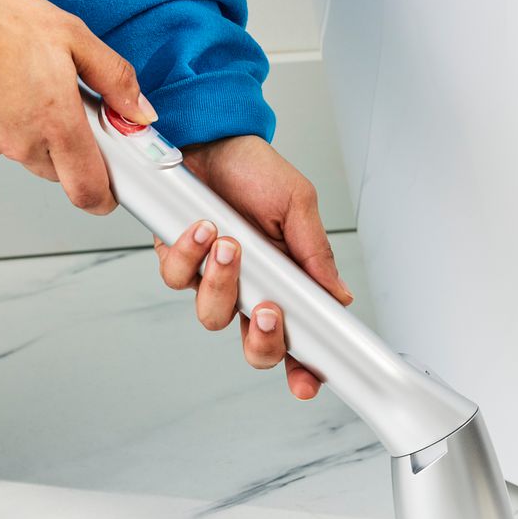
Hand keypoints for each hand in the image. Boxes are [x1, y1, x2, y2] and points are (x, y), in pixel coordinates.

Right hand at [0, 0, 154, 214]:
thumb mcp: (71, 35)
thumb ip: (114, 78)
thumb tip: (140, 112)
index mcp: (57, 125)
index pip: (88, 191)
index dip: (105, 197)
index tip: (114, 188)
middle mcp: (23, 144)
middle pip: (61, 171)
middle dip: (72, 150)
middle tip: (69, 107)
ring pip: (30, 156)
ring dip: (39, 134)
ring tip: (31, 87)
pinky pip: (0, 141)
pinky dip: (9, 124)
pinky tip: (5, 88)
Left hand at [153, 136, 352, 399]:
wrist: (210, 136)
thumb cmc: (255, 171)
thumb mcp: (297, 207)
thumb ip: (316, 254)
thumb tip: (339, 296)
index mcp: (285, 283)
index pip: (298, 339)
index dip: (302, 369)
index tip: (308, 382)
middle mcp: (249, 289)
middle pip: (256, 348)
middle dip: (263, 338)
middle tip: (271, 308)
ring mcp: (212, 280)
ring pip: (213, 316)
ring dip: (223, 283)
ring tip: (231, 244)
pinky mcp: (178, 261)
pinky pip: (178, 279)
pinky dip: (189, 255)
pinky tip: (203, 228)